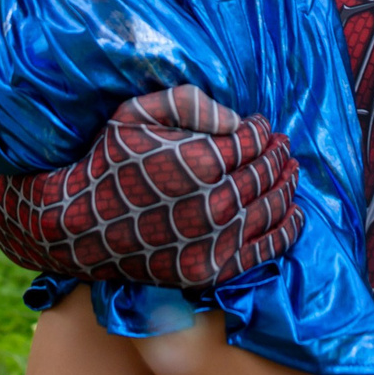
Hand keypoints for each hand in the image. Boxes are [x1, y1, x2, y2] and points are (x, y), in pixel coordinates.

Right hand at [0, 85, 303, 288]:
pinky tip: (295, 212)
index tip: (261, 124)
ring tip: (291, 171)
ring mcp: (214, 243)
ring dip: (287, 185)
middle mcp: (213, 206)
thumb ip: (190, 104)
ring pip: (271, 208)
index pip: (250, 141)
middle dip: (277, 154)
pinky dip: (287, 230)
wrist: (78, 227)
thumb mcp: (137, 114)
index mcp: (199, 164)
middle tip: (283, 145)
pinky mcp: (211, 271)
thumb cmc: (108, 162)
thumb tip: (238, 119)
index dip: (261, 129)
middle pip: (264, 174)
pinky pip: (264, 249)